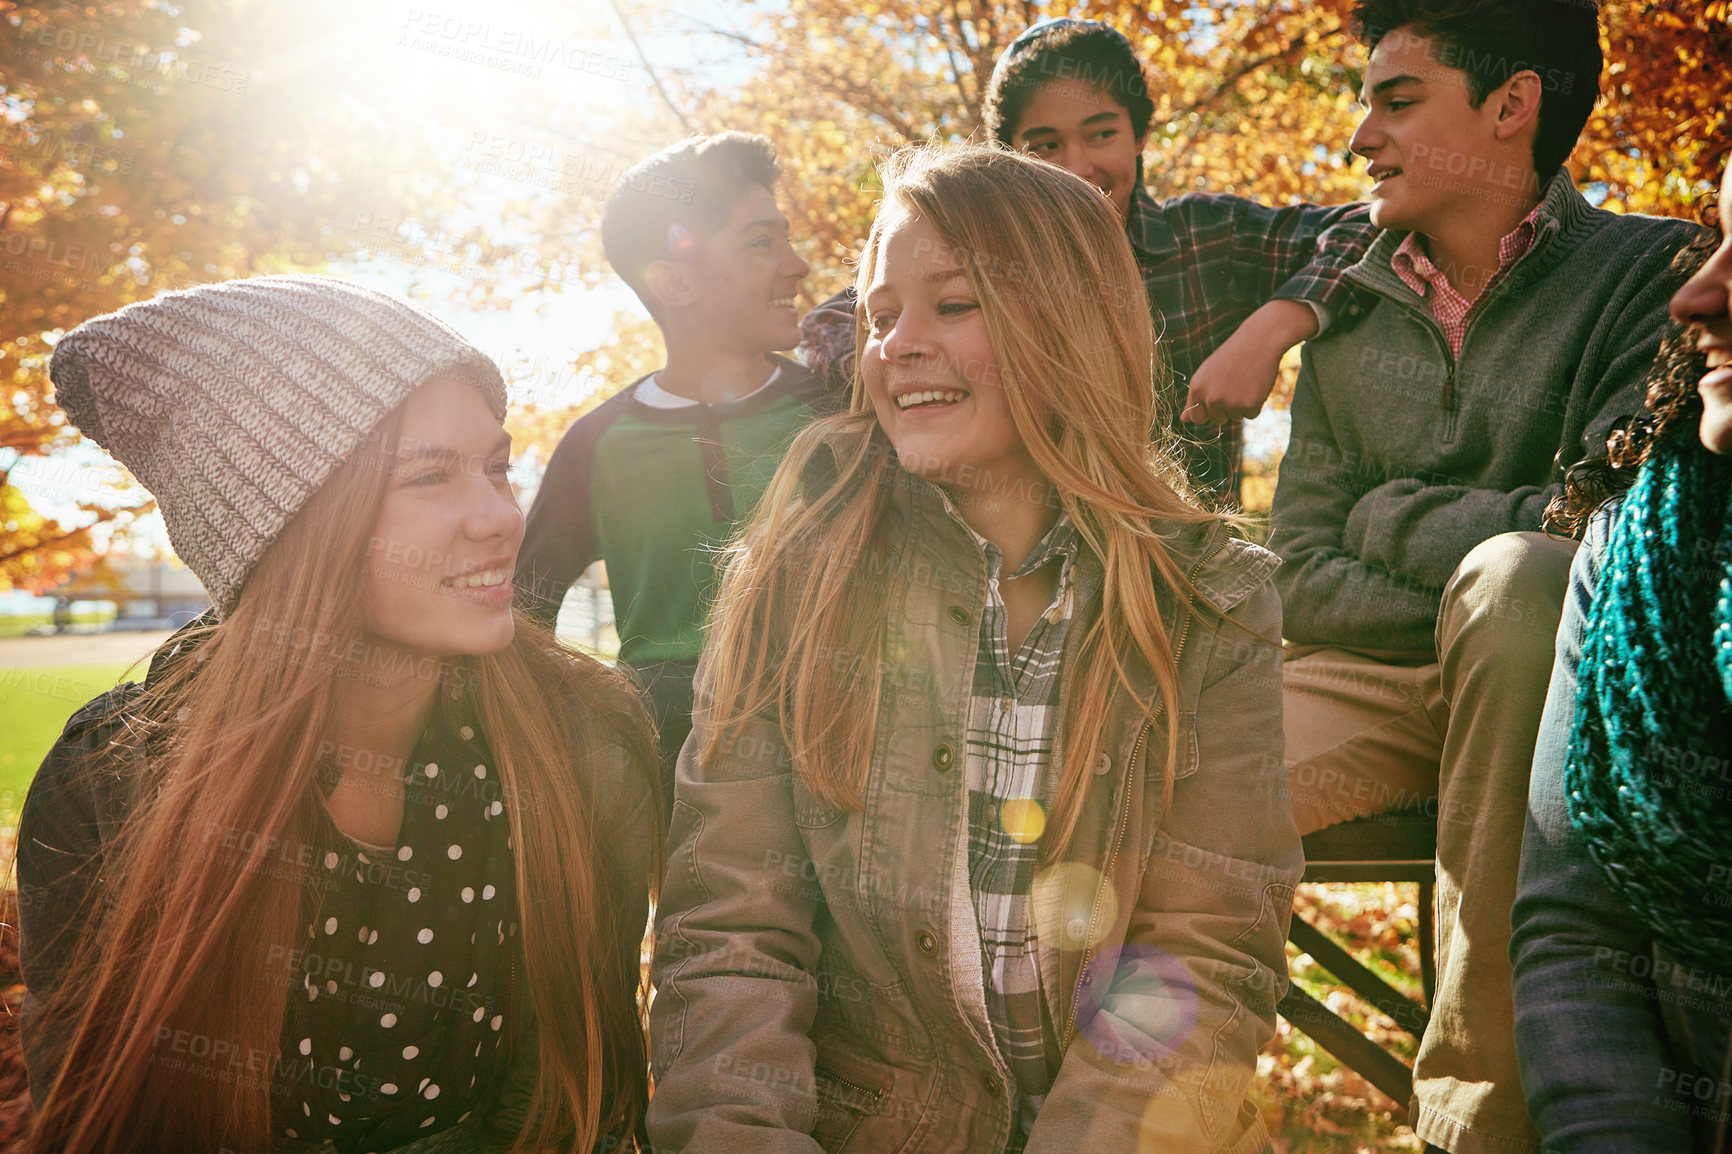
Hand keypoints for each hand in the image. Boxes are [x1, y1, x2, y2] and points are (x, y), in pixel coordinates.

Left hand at [1181, 299, 1319, 425]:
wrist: (1259, 341)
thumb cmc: (1232, 357)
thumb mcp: (1207, 374)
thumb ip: (1196, 398)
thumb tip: (1184, 419)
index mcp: (1196, 388)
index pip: (1196, 418)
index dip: (1208, 413)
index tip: (1217, 401)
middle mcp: (1210, 398)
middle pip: (1218, 419)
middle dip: (1227, 408)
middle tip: (1235, 384)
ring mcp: (1230, 402)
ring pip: (1236, 417)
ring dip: (1243, 405)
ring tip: (1245, 381)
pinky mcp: (1249, 405)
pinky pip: (1252, 415)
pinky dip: (1257, 404)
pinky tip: (1256, 385)